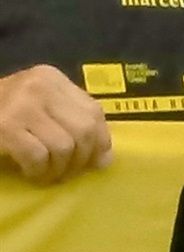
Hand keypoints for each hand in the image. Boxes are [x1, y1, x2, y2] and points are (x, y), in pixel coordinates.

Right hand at [0, 65, 112, 183]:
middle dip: (81, 160)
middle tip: (65, 172)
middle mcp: (39, 85)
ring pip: (64, 147)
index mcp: (51, 78)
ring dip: (59, 169)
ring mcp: (21, 105)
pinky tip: (31, 173)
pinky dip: (39, 172)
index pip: (94, 111)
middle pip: (84, 130)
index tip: (93, 162)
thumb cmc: (2, 114)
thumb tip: (105, 160)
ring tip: (47, 174)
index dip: (100, 142)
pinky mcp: (5, 126)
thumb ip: (73, 124)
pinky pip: (39, 157)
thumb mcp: (40, 109)